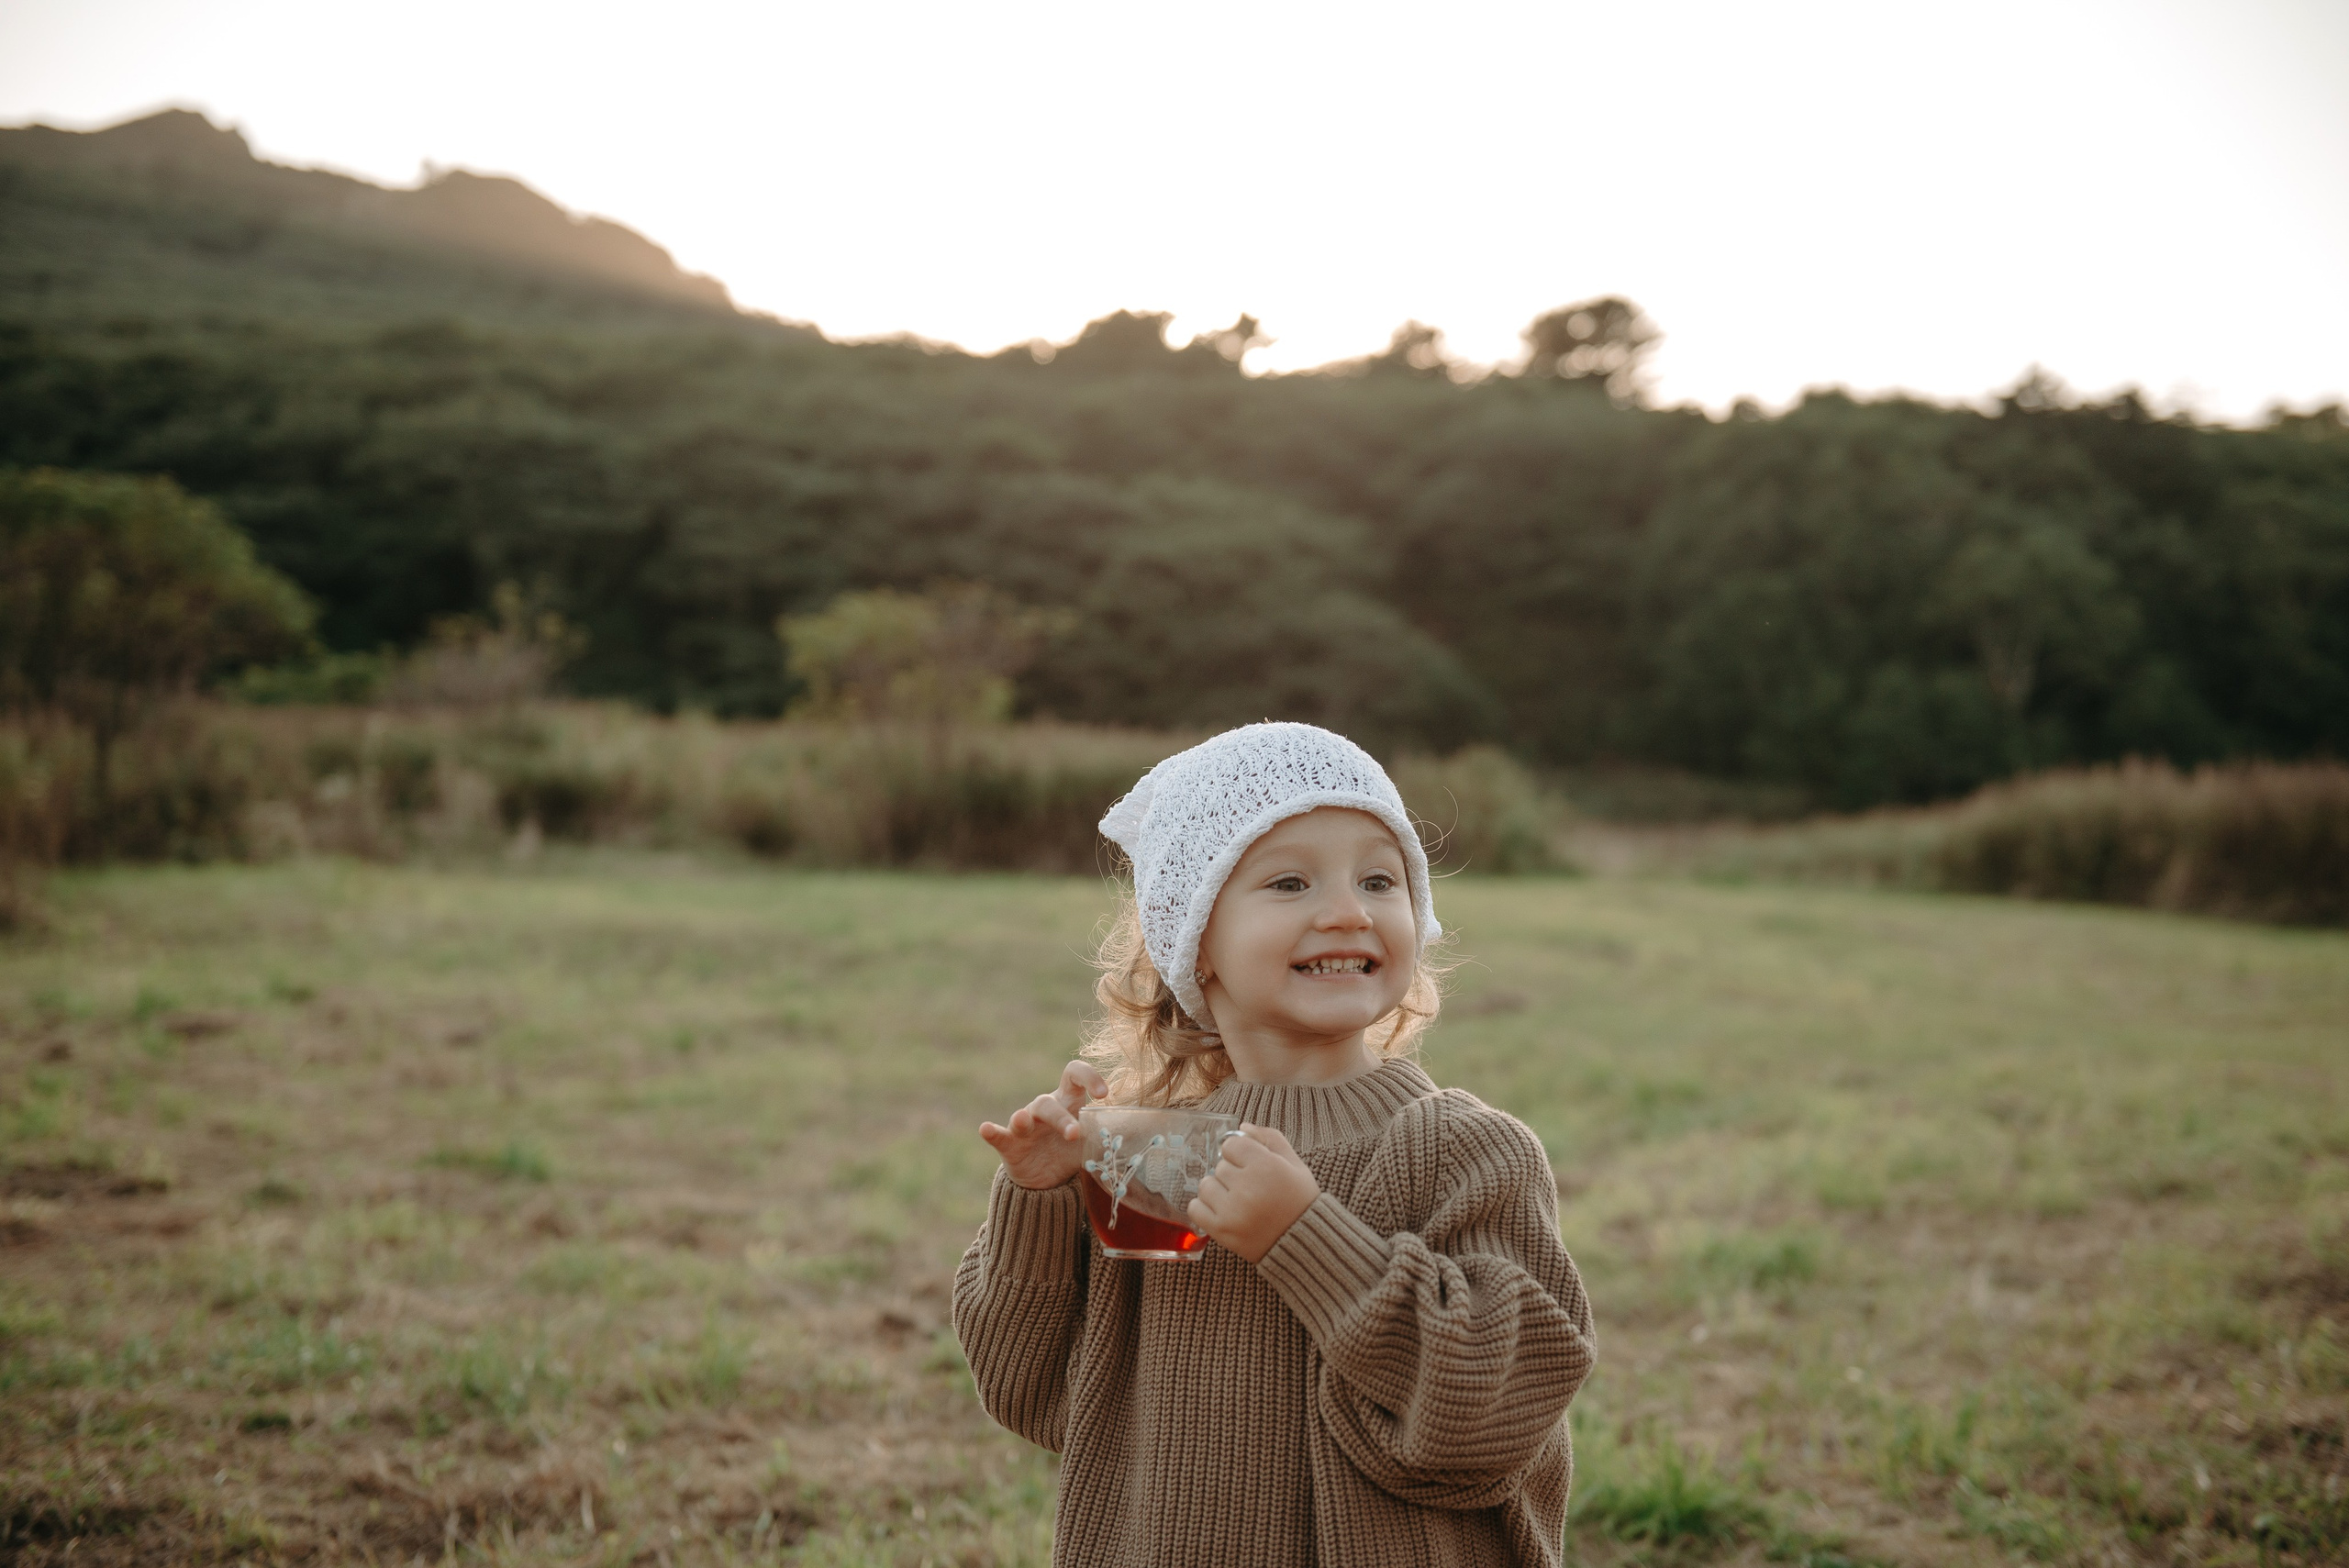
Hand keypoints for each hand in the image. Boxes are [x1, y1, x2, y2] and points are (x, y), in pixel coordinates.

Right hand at [979, 1060, 1108, 1190]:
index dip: (1088, 1077)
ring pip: (1026, 1115)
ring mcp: (1026, 1127)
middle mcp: (1046, 1109)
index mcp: (1069, 1102)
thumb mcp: (1094, 1139)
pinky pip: (998, 1135)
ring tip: (1024, 1123)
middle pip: (1051, 1101)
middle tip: (1075, 1134)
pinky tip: (986, 1128)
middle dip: (1062, 1116)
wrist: (1044, 1182)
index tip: (1104, 1093)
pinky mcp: (1009, 1145)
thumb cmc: (1072, 1151)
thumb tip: (1154, 1126)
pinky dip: (992, 1131)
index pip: (1075, 1075)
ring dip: (1026, 1119)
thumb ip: (1117, 1129)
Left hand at [1188, 1124, 1318, 1262]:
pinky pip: (1195, 1208)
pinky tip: (1222, 1210)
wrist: (1304, 1243)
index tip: (1250, 1165)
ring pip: (1206, 1185)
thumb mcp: (1295, 1164)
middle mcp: (1247, 1187)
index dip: (1240, 1153)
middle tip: (1250, 1188)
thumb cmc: (1300, 1201)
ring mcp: (1232, 1210)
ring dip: (1218, 1190)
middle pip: (1220, 1166)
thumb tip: (1242, 1127)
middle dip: (1232, 1174)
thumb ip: (1270, 1139)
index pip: (1231, 1145)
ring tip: (1237, 1201)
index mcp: (1266, 1166)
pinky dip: (1204, 1208)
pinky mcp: (1221, 1230)